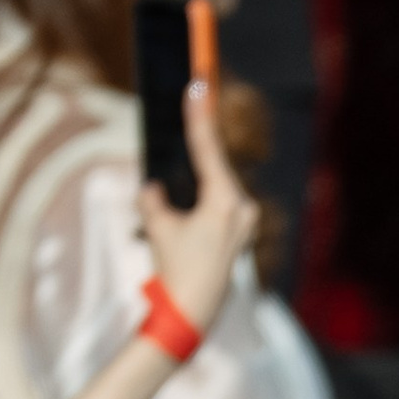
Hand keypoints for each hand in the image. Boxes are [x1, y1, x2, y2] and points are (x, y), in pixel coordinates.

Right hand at [137, 82, 258, 335]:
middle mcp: (242, 209)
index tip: (199, 85)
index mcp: (225, 202)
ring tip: (184, 152)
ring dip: (197, 175)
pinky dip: (202, 195)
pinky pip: (220, 204)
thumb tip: (153, 188)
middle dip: (197, 143)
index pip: (208, 149)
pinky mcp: (240, 236)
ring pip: (217, 186)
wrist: (193, 313)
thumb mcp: (158, 228)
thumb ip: (154, 199)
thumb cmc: (176, 270)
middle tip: (192, 102)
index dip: (199, 115)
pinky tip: (190, 188)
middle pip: (215, 166)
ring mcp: (245, 224)